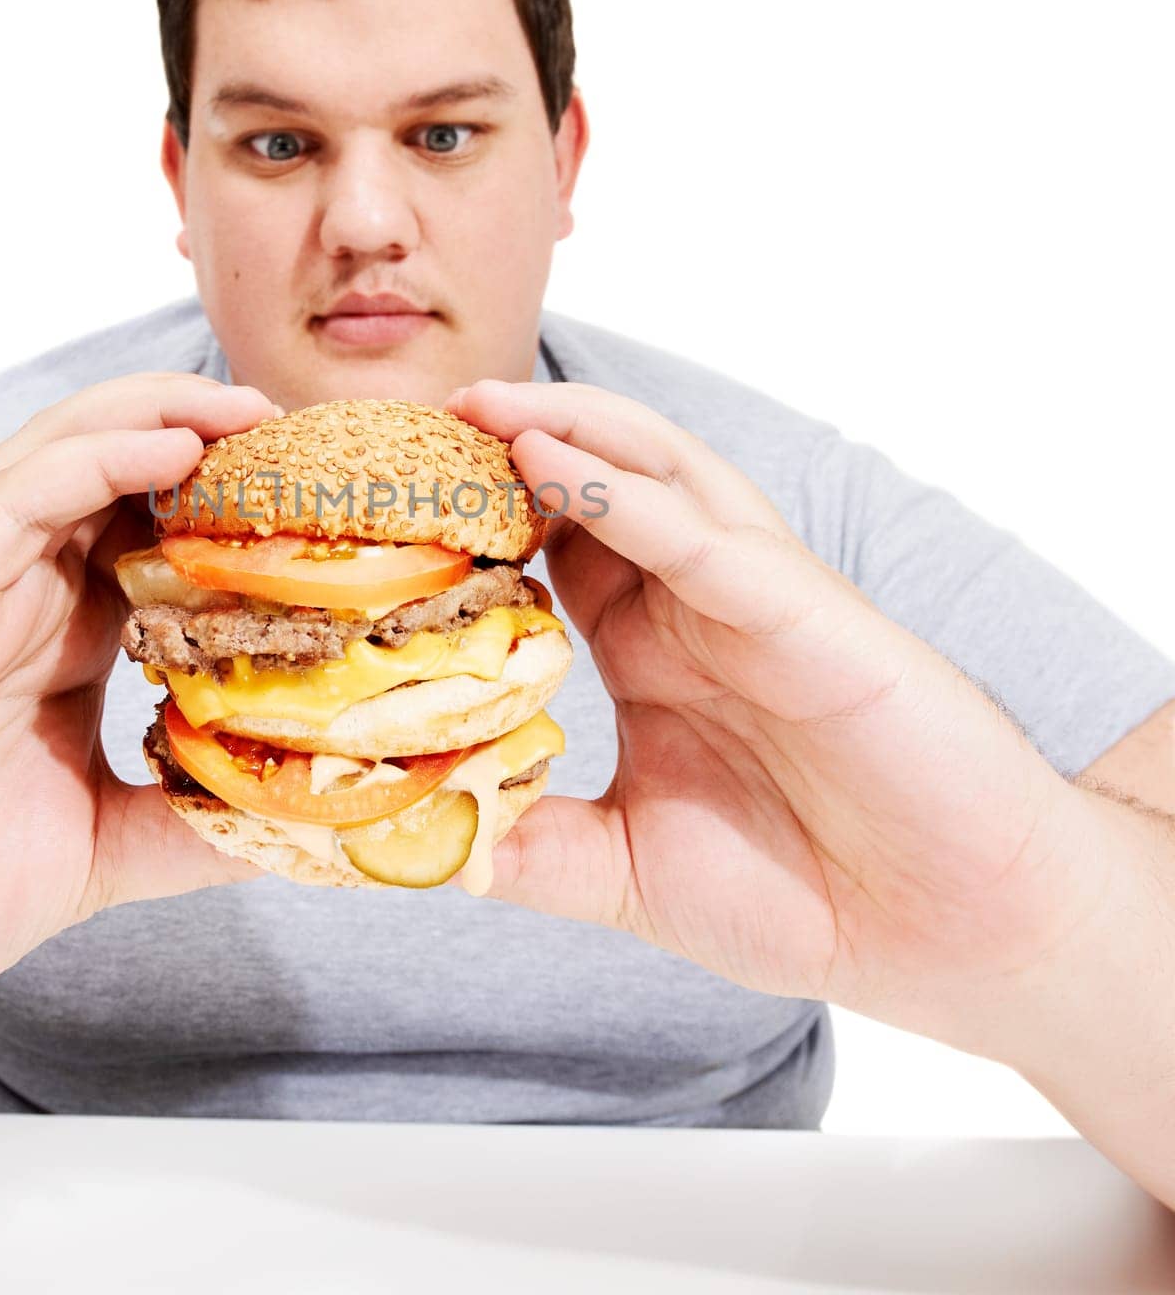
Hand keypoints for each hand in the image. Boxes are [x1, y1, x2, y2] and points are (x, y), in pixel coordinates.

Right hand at [0, 373, 278, 1037]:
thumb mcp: (88, 857)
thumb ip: (180, 831)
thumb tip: (297, 831)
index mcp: (65, 648)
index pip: (168, 553)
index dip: (246, 523)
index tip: (335, 518)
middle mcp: (29, 599)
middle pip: (132, 485)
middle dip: (220, 449)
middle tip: (311, 440)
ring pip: (76, 458)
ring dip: (166, 420)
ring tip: (253, 410)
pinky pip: (19, 493)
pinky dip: (96, 456)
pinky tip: (171, 446)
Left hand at [444, 379, 1105, 1046]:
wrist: (958, 934)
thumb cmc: (812, 894)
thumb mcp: (636, 873)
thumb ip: (543, 850)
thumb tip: (436, 852)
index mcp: (654, 646)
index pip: (550, 549)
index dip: (472, 516)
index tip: (382, 503)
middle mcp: (696, 604)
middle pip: (593, 487)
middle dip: (508, 443)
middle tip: (414, 423)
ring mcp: (754, 602)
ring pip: (656, 479)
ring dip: (568, 434)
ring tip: (480, 407)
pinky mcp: (810, 620)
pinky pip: (712, 544)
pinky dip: (633, 500)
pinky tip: (559, 468)